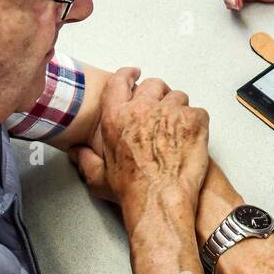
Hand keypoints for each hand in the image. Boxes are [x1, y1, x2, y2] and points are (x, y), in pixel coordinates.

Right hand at [95, 68, 210, 214]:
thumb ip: (85, 160)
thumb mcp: (98, 177)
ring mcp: (169, 111)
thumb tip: (76, 152)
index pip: (120, 81)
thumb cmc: (132, 190)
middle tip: (163, 111)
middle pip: (154, 85)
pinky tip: (193, 138)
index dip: (128, 75)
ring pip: (178, 97)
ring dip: (179, 109)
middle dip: (159, 94)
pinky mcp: (193, 119)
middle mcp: (141, 108)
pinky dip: (197, 123)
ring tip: (179, 129)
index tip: (135, 73)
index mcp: (116, 117)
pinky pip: (197, 112)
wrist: (159, 199)